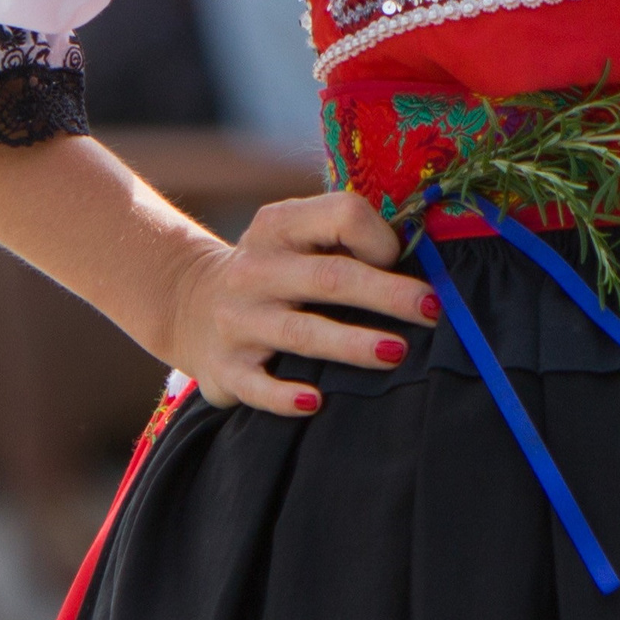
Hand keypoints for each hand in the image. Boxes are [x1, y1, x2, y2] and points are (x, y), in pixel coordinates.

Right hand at [155, 190, 436, 416]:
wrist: (188, 303)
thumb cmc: (274, 270)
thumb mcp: (295, 236)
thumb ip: (344, 238)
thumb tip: (420, 253)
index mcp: (278, 226)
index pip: (340, 216)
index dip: (379, 237)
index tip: (402, 259)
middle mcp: (255, 270)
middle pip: (331, 277)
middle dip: (386, 294)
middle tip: (431, 309)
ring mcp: (237, 320)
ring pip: (302, 332)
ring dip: (353, 345)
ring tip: (397, 353)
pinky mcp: (225, 367)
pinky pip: (257, 386)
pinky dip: (284, 396)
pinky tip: (316, 403)